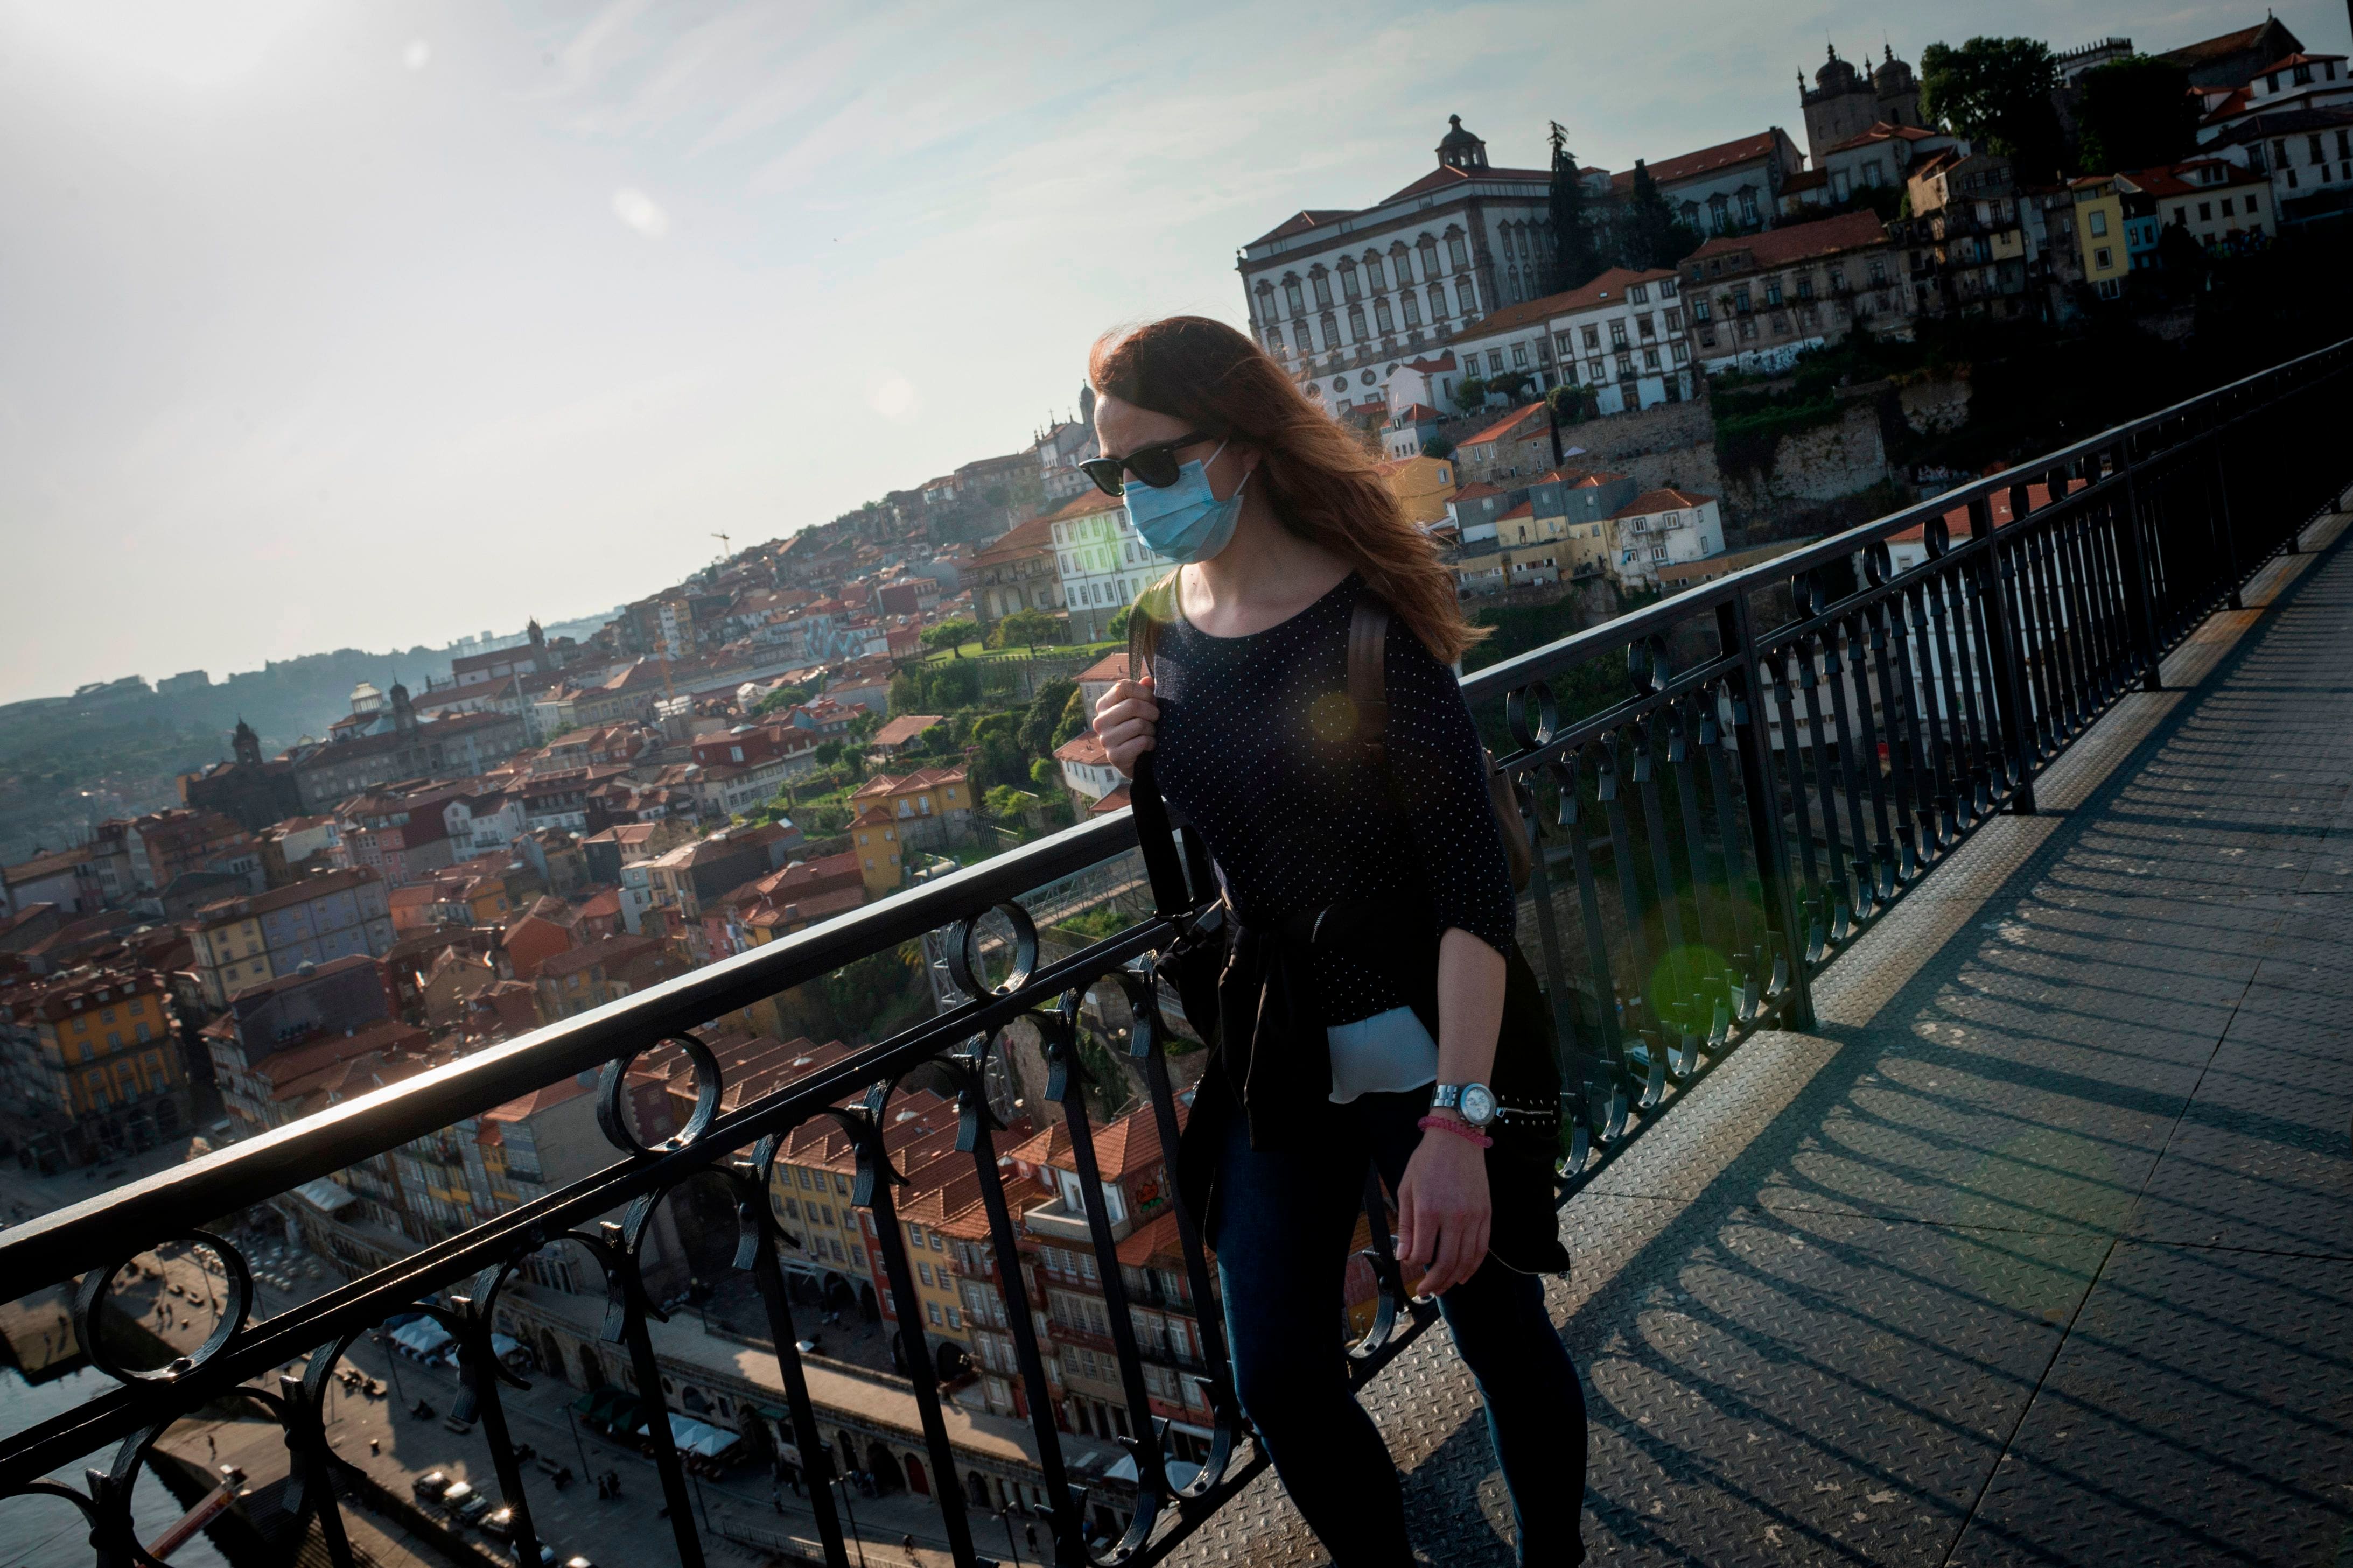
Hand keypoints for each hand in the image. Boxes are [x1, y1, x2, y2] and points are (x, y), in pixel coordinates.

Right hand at [1094, 676, 1158, 776]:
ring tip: (1150, 732)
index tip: (1151, 700)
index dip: (1143, 692)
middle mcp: (1100, 721)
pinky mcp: (1114, 755)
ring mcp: (1105, 739)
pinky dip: (1151, 743)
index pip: (1123, 686)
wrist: (1135, 760)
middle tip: (1156, 718)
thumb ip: (1144, 692)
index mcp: (1104, 705)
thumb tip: (1148, 680)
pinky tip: (1149, 745)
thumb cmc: (1138, 728)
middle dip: (1152, 711)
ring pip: (1139, 724)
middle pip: (1132, 705)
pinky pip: (1141, 742)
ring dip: (1152, 729)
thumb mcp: (1141, 708)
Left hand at [1396, 1118, 1490, 1295]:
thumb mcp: (1407, 1189)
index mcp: (1430, 1210)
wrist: (1458, 1139)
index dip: (1413, 1265)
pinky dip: (1473, 1267)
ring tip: (1442, 1289)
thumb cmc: (1428, 1162)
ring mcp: (1474, 1217)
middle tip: (1425, 1292)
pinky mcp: (1486, 1215)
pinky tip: (1464, 1275)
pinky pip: (1482, 1249)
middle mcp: (1454, 1217)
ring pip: (1466, 1261)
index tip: (1408, 1266)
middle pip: (1446, 1263)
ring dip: (1453, 1279)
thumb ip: (1406, 1226)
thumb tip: (1403, 1257)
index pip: (1422, 1253)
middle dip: (1434, 1283)